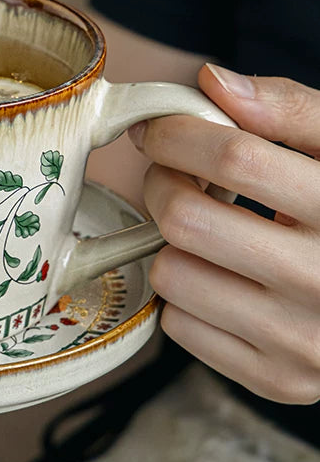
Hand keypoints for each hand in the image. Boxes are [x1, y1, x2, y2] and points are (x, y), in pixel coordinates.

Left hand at [128, 64, 319, 403]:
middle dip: (163, 185)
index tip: (159, 130)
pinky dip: (186, 296)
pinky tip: (224, 279)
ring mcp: (303, 342)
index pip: (234, 158)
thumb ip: (290, 109)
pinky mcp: (278, 380)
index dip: (179, 134)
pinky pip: (179, 327)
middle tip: (176, 177)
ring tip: (207, 230)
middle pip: (187, 219)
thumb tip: (212, 81)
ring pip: (172, 275)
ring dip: (173, 243)